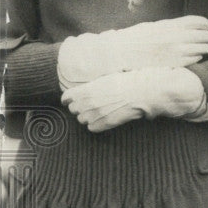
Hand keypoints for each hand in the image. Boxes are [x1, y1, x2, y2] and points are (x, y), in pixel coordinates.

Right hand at [57, 16, 207, 87]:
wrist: (120, 53)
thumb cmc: (134, 39)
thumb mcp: (151, 27)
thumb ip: (168, 27)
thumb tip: (184, 27)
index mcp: (168, 25)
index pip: (195, 21)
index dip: (204, 23)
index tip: (207, 25)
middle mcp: (174, 37)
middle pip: (202, 34)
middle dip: (207, 35)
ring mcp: (175, 51)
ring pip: (201, 48)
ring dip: (205, 46)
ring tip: (206, 46)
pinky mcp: (173, 63)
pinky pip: (193, 59)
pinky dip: (197, 56)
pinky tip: (195, 55)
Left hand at [62, 67, 206, 131]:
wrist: (142, 91)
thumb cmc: (126, 81)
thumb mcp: (105, 79)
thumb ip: (91, 86)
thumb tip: (84, 90)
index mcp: (86, 89)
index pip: (66, 98)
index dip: (69, 99)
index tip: (72, 100)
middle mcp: (87, 102)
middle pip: (73, 110)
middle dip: (79, 108)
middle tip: (90, 105)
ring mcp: (96, 114)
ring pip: (81, 120)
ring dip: (87, 117)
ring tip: (98, 111)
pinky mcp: (105, 123)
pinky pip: (92, 128)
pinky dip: (96, 125)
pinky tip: (103, 119)